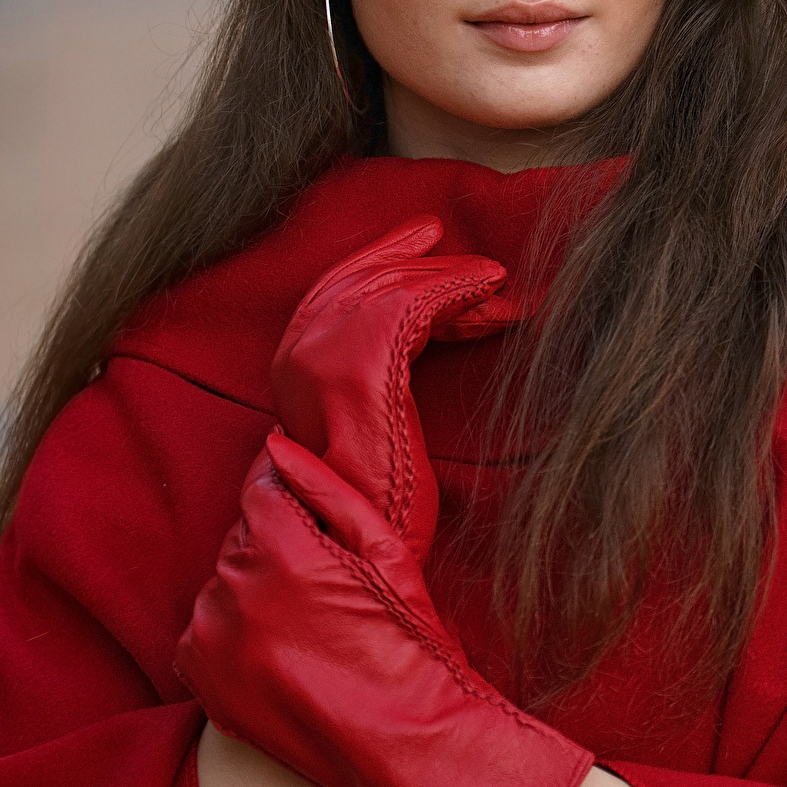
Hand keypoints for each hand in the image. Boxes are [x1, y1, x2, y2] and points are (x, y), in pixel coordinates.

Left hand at [177, 432, 595, 786]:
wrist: (403, 743)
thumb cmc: (407, 642)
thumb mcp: (386, 551)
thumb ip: (325, 488)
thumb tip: (276, 446)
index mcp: (282, 548)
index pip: (261, 486)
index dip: (289, 495)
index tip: (314, 521)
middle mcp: (235, 587)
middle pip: (242, 536)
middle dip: (277, 547)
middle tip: (326, 587)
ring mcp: (212, 635)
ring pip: (224, 583)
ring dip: (254, 591)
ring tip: (308, 628)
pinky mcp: (200, 676)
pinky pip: (205, 629)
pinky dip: (233, 634)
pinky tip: (280, 654)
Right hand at [269, 220, 509, 559]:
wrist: (357, 545)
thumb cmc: (378, 501)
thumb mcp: (374, 421)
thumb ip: (380, 374)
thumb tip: (422, 330)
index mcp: (292, 368)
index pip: (333, 288)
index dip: (381, 256)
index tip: (425, 240)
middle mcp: (296, 355)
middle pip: (360, 277)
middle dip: (414, 256)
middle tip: (455, 242)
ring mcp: (321, 357)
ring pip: (392, 285)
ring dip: (450, 278)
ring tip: (493, 280)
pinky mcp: (359, 366)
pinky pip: (414, 303)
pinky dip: (457, 290)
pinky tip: (489, 294)